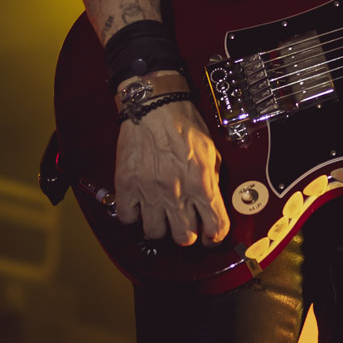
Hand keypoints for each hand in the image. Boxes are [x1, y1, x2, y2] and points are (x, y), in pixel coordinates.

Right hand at [115, 101, 230, 246]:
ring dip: (159, 226)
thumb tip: (213, 202)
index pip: (215, 226)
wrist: (155, 104)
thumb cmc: (183, 123)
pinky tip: (140, 205)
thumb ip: (212, 179)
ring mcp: (150, 190)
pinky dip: (133, 216)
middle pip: (184, 237)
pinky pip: (127, 218)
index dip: (215, 236)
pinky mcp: (127, 185)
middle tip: (184, 223)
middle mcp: (177, 191)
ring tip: (160, 213)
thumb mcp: (210, 150)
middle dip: (186, 233)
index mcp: (202, 182)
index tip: (210, 236)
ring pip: (155, 232)